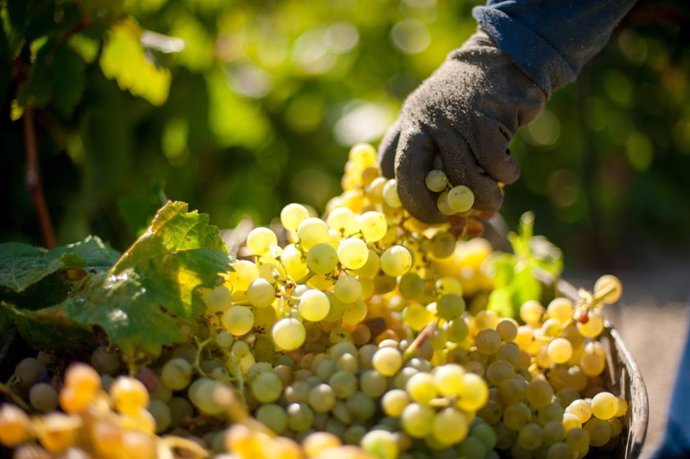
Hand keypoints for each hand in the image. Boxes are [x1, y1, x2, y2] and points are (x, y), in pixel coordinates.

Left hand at [378, 29, 547, 222]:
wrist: (507, 58)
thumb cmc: (476, 100)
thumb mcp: (443, 117)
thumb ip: (438, 153)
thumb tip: (445, 208)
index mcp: (410, 122)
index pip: (387, 165)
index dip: (401, 193)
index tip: (422, 206)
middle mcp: (424, 121)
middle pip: (409, 176)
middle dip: (425, 207)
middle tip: (446, 219)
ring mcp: (452, 121)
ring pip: (460, 178)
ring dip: (481, 199)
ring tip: (492, 203)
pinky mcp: (484, 122)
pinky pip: (492, 166)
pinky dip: (504, 175)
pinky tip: (509, 171)